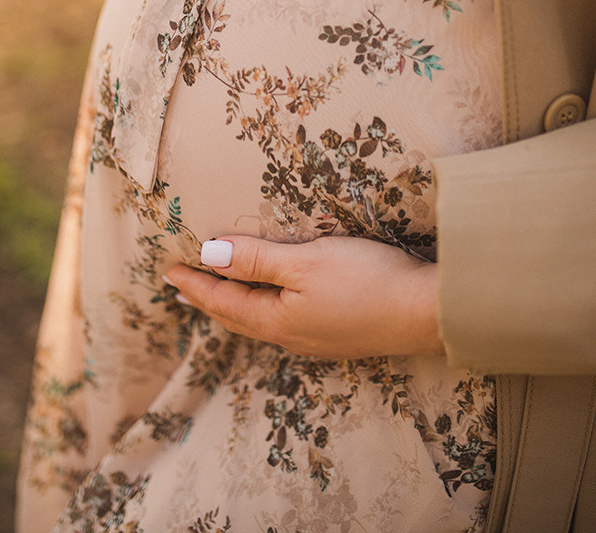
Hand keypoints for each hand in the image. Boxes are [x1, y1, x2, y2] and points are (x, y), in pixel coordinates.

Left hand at [164, 235, 444, 359]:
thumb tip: (209, 254)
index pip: (222, 301)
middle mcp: (291, 337)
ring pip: (259, 322)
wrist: (427, 313)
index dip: (194, 284)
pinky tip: (270, 303)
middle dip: (208, 299)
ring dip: (233, 306)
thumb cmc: (368, 280)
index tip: (168, 270)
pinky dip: (260, 309)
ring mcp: (315, 340)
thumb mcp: (306, 261)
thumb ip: (257, 258)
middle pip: (237, 317)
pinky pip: (282, 322)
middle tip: (183, 286)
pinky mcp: (337, 334)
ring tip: (218, 294)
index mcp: (276, 320)